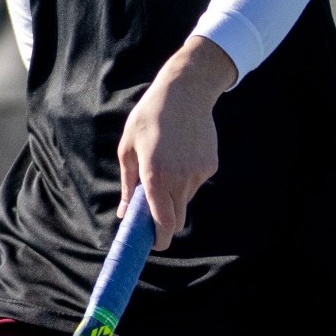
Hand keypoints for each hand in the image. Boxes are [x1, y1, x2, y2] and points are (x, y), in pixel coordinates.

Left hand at [117, 35, 237, 249]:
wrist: (186, 92)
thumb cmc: (150, 117)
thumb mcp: (128, 148)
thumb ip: (128, 185)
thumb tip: (125, 214)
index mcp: (155, 175)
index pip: (163, 223)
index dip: (159, 239)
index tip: (153, 244)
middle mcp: (180, 179)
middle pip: (176, 219)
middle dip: (165, 222)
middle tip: (152, 212)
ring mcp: (198, 173)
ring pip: (185, 200)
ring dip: (174, 196)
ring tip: (165, 165)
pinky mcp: (210, 166)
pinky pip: (196, 184)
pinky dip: (186, 179)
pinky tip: (180, 154)